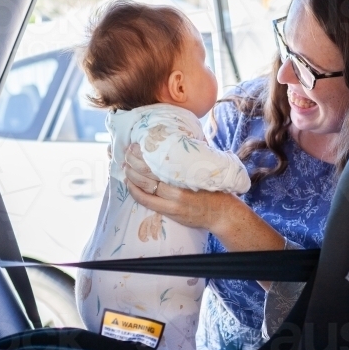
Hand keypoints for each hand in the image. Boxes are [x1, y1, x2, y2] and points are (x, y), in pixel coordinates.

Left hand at [123, 143, 284, 259]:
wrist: (223, 213)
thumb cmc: (215, 188)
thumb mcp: (206, 166)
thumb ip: (193, 155)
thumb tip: (182, 137)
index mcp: (186, 170)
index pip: (159, 158)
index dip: (144, 151)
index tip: (137, 143)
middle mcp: (178, 184)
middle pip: (148, 169)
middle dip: (133, 160)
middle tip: (127, 153)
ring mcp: (173, 199)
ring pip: (144, 184)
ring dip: (131, 175)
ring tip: (125, 167)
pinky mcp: (170, 211)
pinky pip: (146, 201)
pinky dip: (135, 192)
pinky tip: (129, 185)